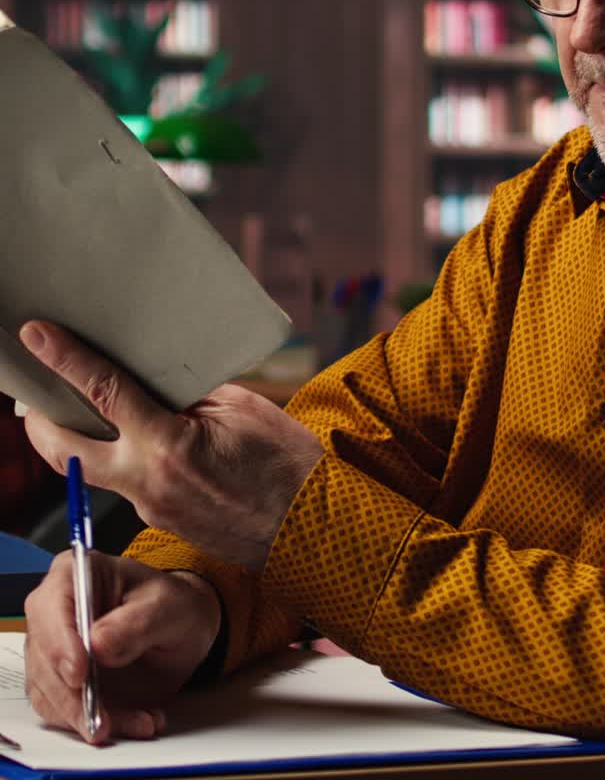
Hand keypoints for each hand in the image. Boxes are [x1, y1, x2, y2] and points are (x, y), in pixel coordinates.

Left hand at [21, 321, 323, 567]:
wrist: (311, 527)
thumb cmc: (285, 461)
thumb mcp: (239, 408)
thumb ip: (187, 394)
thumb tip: (151, 380)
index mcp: (167, 445)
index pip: (102, 392)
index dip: (64, 359)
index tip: (35, 335)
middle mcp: (146, 482)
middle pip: (63, 451)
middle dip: (39, 420)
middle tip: (34, 389)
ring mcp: (149, 507)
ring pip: (89, 470)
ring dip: (75, 438)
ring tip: (75, 403)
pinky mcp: (158, 518)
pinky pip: (122, 481)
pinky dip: (116, 454)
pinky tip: (128, 432)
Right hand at [24, 551, 220, 743]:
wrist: (180, 628)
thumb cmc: (169, 604)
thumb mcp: (166, 606)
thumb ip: (134, 623)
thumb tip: (96, 645)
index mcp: (74, 574)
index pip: (50, 607)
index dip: (59, 642)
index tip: (79, 673)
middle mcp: (53, 613)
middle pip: (43, 658)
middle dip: (72, 696)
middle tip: (104, 720)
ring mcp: (53, 651)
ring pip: (52, 694)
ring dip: (89, 716)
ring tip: (139, 721)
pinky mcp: (61, 684)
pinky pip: (67, 714)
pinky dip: (98, 724)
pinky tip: (136, 721)